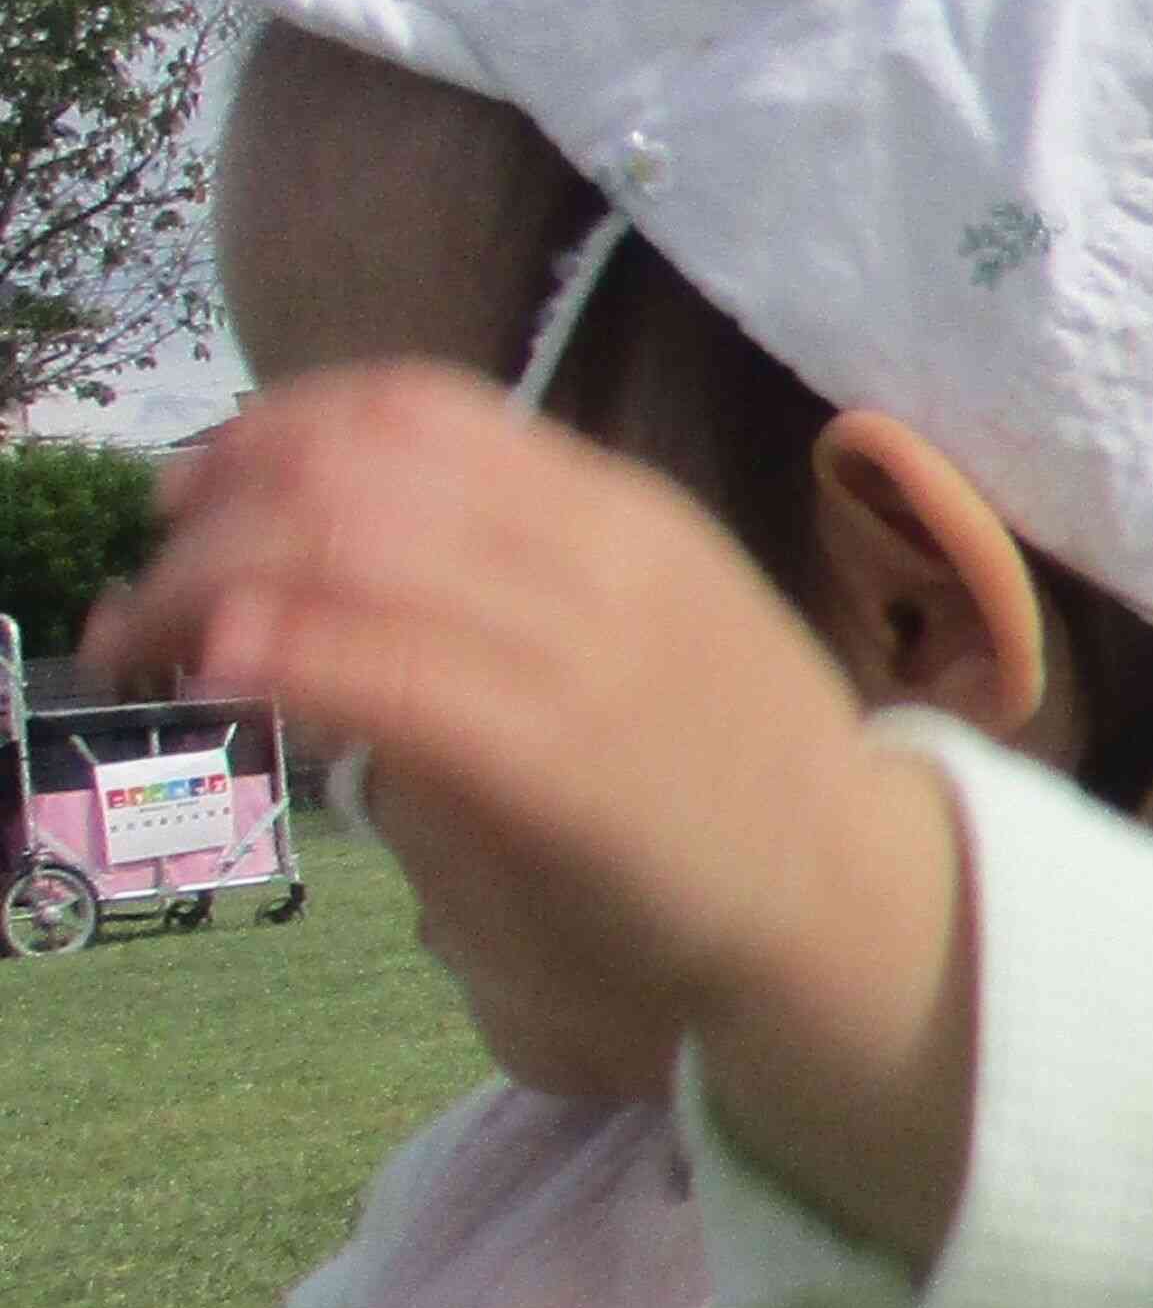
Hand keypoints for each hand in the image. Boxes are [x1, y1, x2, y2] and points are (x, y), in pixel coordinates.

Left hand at [84, 367, 975, 1249]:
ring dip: (207, 588)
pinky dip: (278, 657)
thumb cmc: (731, 773)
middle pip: (355, 471)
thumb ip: (527, 569)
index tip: (200, 489)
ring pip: (346, 555)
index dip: (275, 427)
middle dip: (210, 518)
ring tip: (151, 646)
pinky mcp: (557, 762)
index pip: (418, 408)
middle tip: (148, 591)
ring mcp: (584, 654)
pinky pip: (385, 675)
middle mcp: (601, 556)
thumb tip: (342, 551)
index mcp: (623, 510)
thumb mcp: (655, 619)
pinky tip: (225, 680)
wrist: (850, 899)